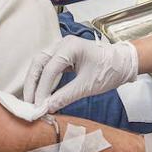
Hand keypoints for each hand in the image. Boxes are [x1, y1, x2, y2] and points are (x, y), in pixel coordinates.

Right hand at [23, 36, 138, 110]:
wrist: (123, 63)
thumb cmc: (109, 71)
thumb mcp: (87, 86)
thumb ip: (65, 96)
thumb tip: (47, 108)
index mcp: (70, 46)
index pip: (49, 69)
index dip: (42, 90)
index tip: (38, 107)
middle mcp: (62, 43)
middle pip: (38, 62)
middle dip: (32, 84)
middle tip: (29, 103)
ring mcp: (62, 48)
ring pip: (40, 63)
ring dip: (34, 81)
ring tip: (32, 100)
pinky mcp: (63, 55)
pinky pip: (47, 66)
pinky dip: (42, 79)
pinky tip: (40, 93)